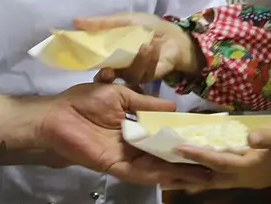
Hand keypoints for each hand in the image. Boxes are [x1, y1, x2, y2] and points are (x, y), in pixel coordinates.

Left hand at [34, 83, 212, 187]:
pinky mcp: (116, 166)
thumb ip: (146, 103)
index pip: (162, 133)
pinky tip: (176, 175)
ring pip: (157, 167)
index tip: (204, 138)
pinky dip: (159, 174)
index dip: (182, 137)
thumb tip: (173, 107)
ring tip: (204, 172)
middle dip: (186, 158)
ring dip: (179, 170)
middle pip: (164, 154)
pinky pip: (141, 172)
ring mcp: (126, 157)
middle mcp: (133, 144)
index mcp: (134, 126)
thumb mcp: (120, 95)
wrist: (56, 116)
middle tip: (214, 161)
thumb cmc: (83, 101)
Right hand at [74, 12, 201, 85]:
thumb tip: (75, 21)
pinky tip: (153, 46)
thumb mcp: (124, 20)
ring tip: (145, 45)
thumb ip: (101, 23)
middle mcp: (121, 67)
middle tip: (110, 70)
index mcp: (112, 55)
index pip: (98, 66)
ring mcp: (135, 73)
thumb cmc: (147, 27)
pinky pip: (146, 72)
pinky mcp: (150, 76)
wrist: (172, 34)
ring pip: (129, 74)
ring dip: (138, 60)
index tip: (93, 67)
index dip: (94, 68)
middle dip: (109, 75)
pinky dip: (150, 58)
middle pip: (110, 77)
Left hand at [172, 124, 270, 191]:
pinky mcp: (256, 176)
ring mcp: (252, 179)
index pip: (220, 161)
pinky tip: (202, 171)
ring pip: (218, 182)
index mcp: (254, 166)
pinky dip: (210, 175)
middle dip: (189, 175)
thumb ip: (269, 137)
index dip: (198, 155)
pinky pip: (226, 179)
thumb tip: (248, 137)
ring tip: (175, 174)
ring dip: (197, 178)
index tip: (178, 148)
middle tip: (164, 171)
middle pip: (212, 178)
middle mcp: (249, 177)